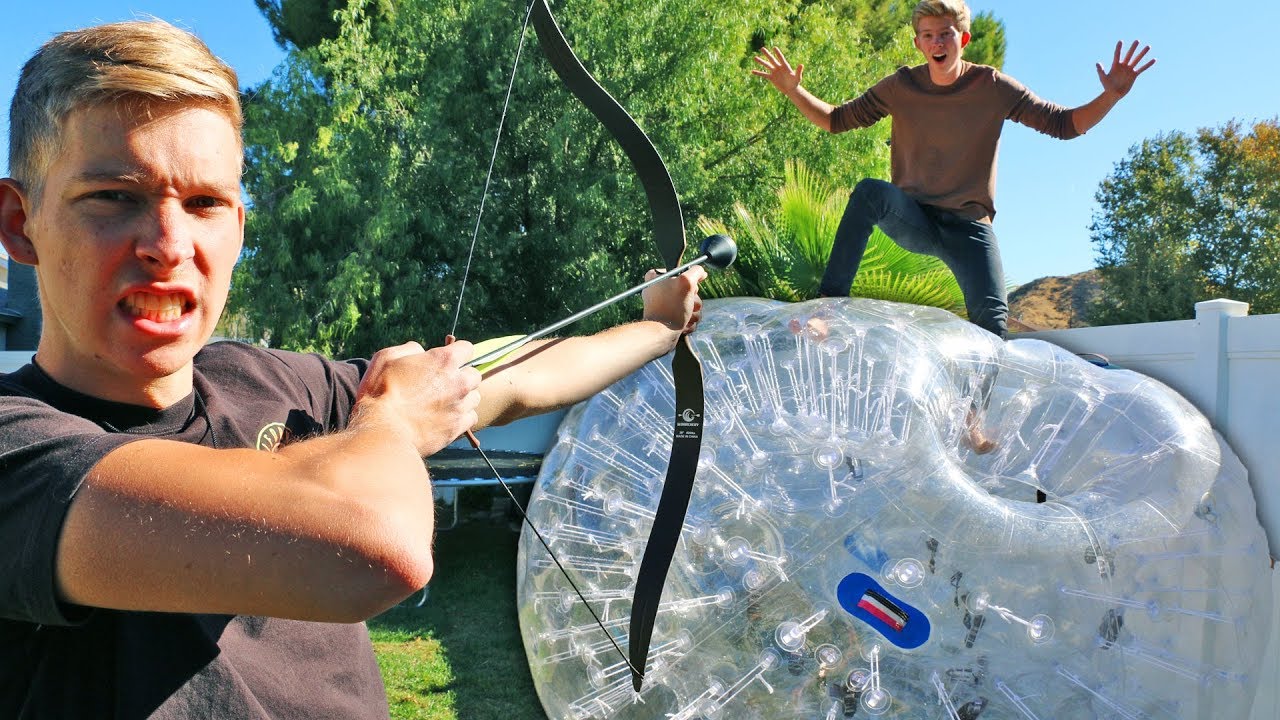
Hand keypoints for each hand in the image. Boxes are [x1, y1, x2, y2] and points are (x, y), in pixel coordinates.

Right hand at [353, 341, 481, 455]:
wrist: (383, 431)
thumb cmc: (380, 392)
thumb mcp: (386, 358)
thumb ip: (409, 349)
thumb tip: (421, 352)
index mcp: (443, 361)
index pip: (467, 348)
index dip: (457, 353)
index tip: (447, 360)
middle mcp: (458, 382)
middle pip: (474, 374)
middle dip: (462, 376)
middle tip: (443, 384)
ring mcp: (460, 405)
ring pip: (475, 397)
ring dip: (463, 398)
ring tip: (445, 403)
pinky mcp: (457, 427)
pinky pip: (471, 418)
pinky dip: (462, 417)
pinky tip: (447, 418)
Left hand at [642, 265, 705, 333]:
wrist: (662, 334)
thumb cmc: (672, 308)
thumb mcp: (686, 282)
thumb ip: (695, 272)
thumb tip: (701, 272)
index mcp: (656, 278)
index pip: (679, 271)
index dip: (688, 280)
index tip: (689, 287)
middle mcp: (658, 290)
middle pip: (688, 290)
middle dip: (693, 300)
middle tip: (688, 304)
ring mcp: (665, 305)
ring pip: (690, 305)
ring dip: (693, 313)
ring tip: (686, 317)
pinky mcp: (670, 318)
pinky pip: (687, 317)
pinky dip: (688, 322)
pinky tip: (683, 325)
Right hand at [752, 46, 802, 95]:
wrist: (791, 89)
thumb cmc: (795, 83)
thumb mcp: (798, 77)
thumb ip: (799, 71)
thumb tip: (801, 64)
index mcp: (785, 66)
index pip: (781, 58)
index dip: (778, 53)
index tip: (774, 48)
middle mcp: (778, 67)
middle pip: (772, 59)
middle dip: (767, 54)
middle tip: (762, 48)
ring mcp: (774, 72)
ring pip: (766, 65)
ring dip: (761, 62)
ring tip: (755, 57)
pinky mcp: (771, 78)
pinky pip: (764, 74)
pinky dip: (759, 73)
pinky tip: (752, 71)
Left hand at [1096, 41, 1153, 97]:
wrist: (1113, 94)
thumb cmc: (1106, 86)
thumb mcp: (1103, 78)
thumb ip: (1100, 70)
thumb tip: (1097, 63)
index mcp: (1115, 66)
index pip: (1117, 55)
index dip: (1118, 48)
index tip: (1120, 41)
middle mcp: (1123, 66)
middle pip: (1129, 55)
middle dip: (1133, 48)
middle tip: (1137, 41)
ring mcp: (1129, 70)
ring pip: (1136, 60)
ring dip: (1142, 54)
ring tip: (1148, 46)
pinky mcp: (1134, 75)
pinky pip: (1142, 69)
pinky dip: (1147, 65)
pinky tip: (1154, 60)